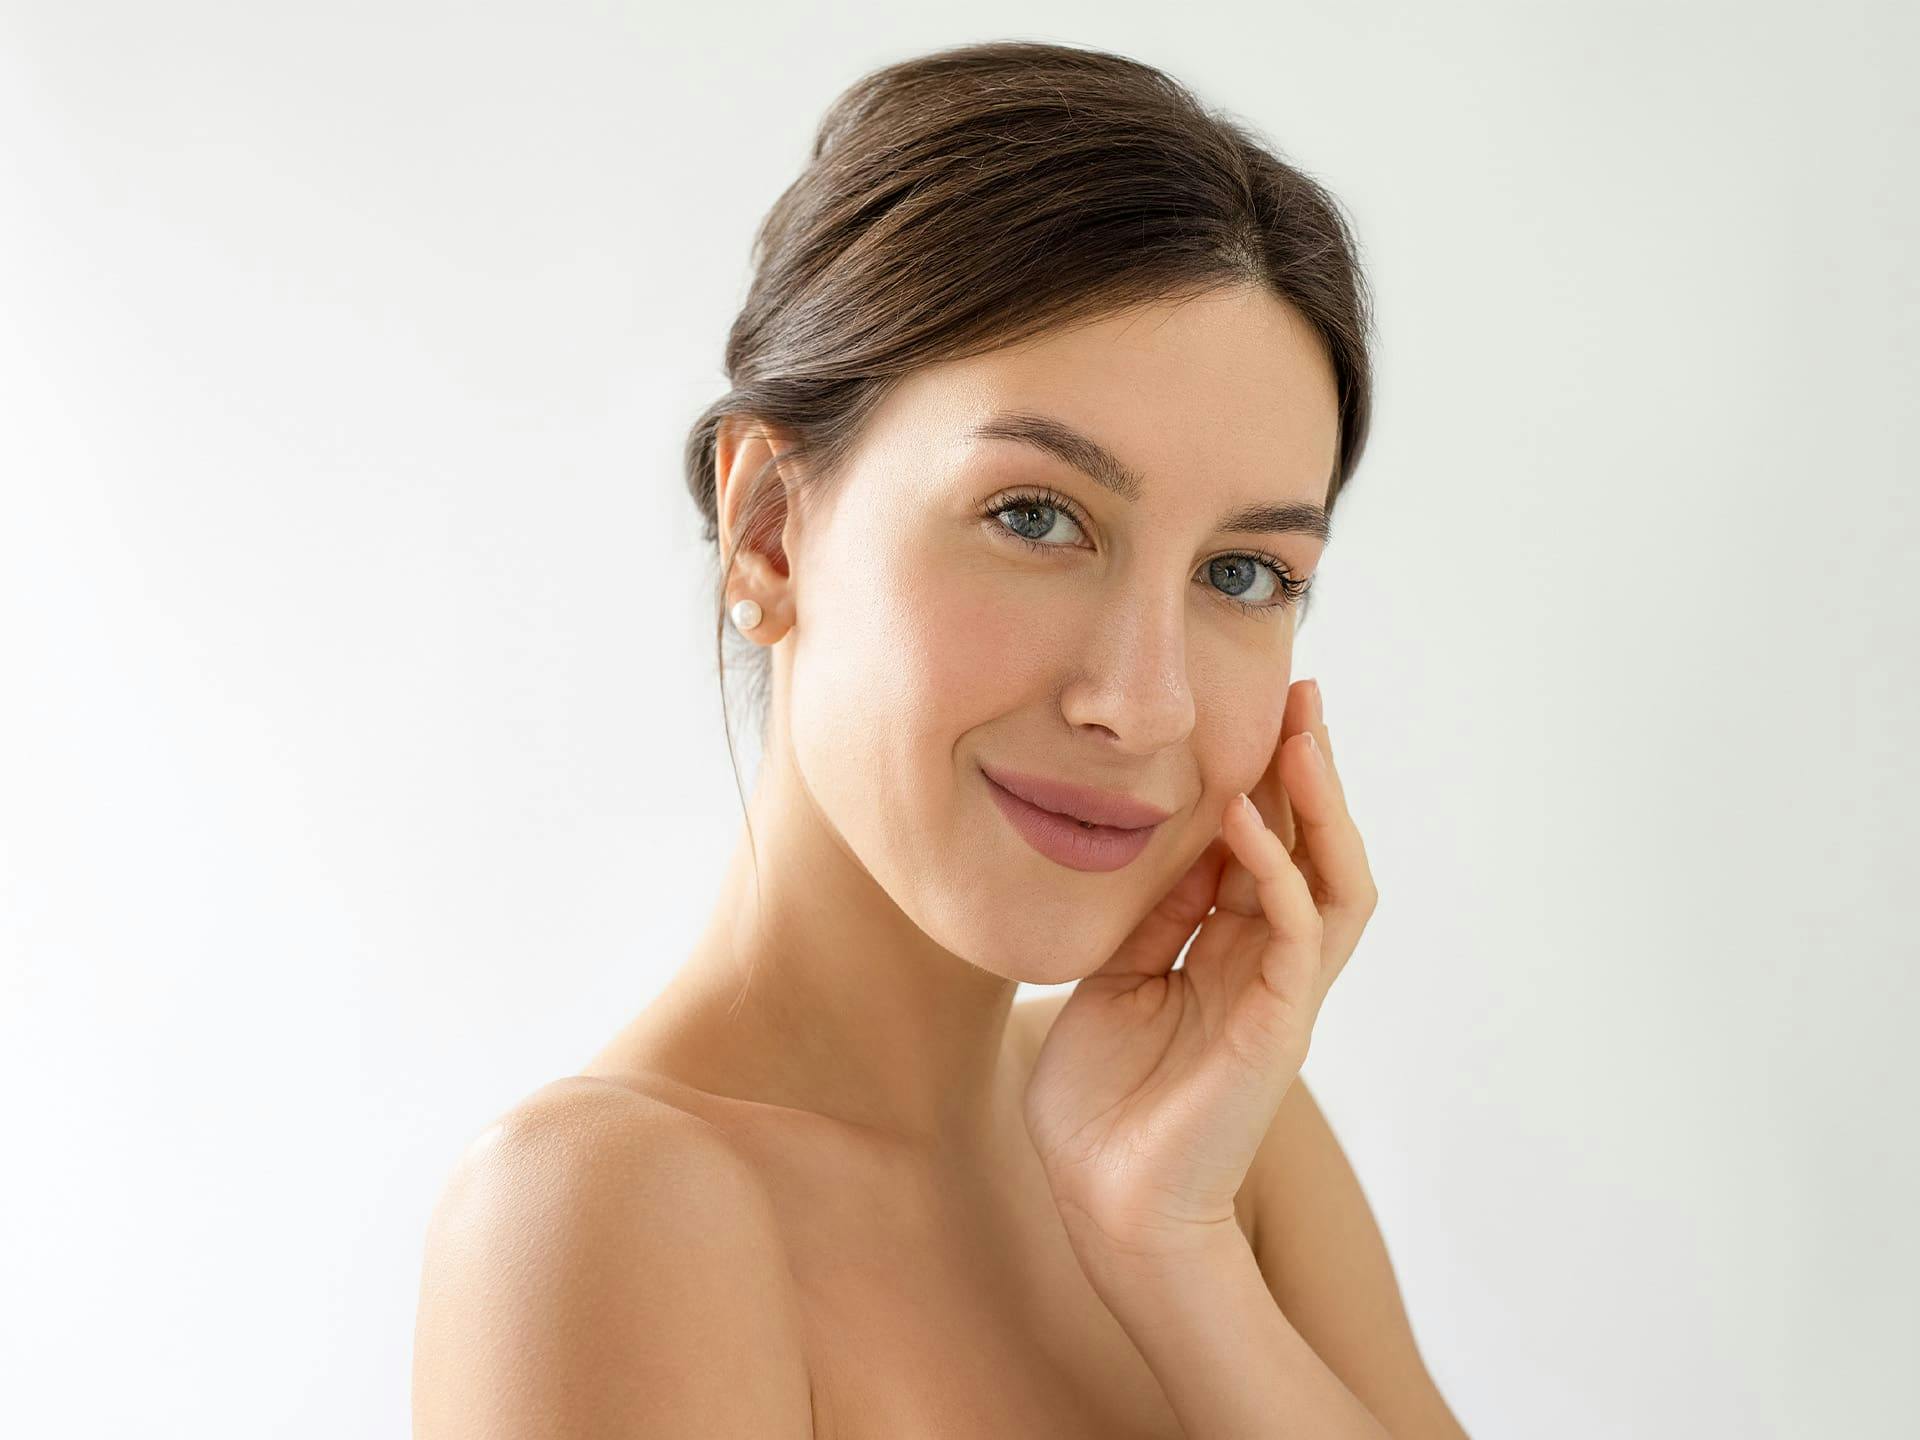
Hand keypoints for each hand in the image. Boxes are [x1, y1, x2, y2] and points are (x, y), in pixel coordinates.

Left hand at [1022, 677, 1378, 1266]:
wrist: (1105, 1202)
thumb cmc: (1102, 1103)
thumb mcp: (1111, 978)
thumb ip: (1148, 915)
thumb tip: (1162, 839)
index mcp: (1226, 951)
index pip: (1264, 846)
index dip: (1262, 780)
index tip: (1251, 708)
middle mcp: (1266, 964)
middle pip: (1313, 847)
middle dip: (1309, 768)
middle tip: (1301, 689)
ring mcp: (1280, 993)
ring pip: (1334, 879)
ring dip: (1321, 804)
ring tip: (1299, 734)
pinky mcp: (1278, 1025)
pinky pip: (1297, 932)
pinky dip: (1278, 871)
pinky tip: (1243, 821)